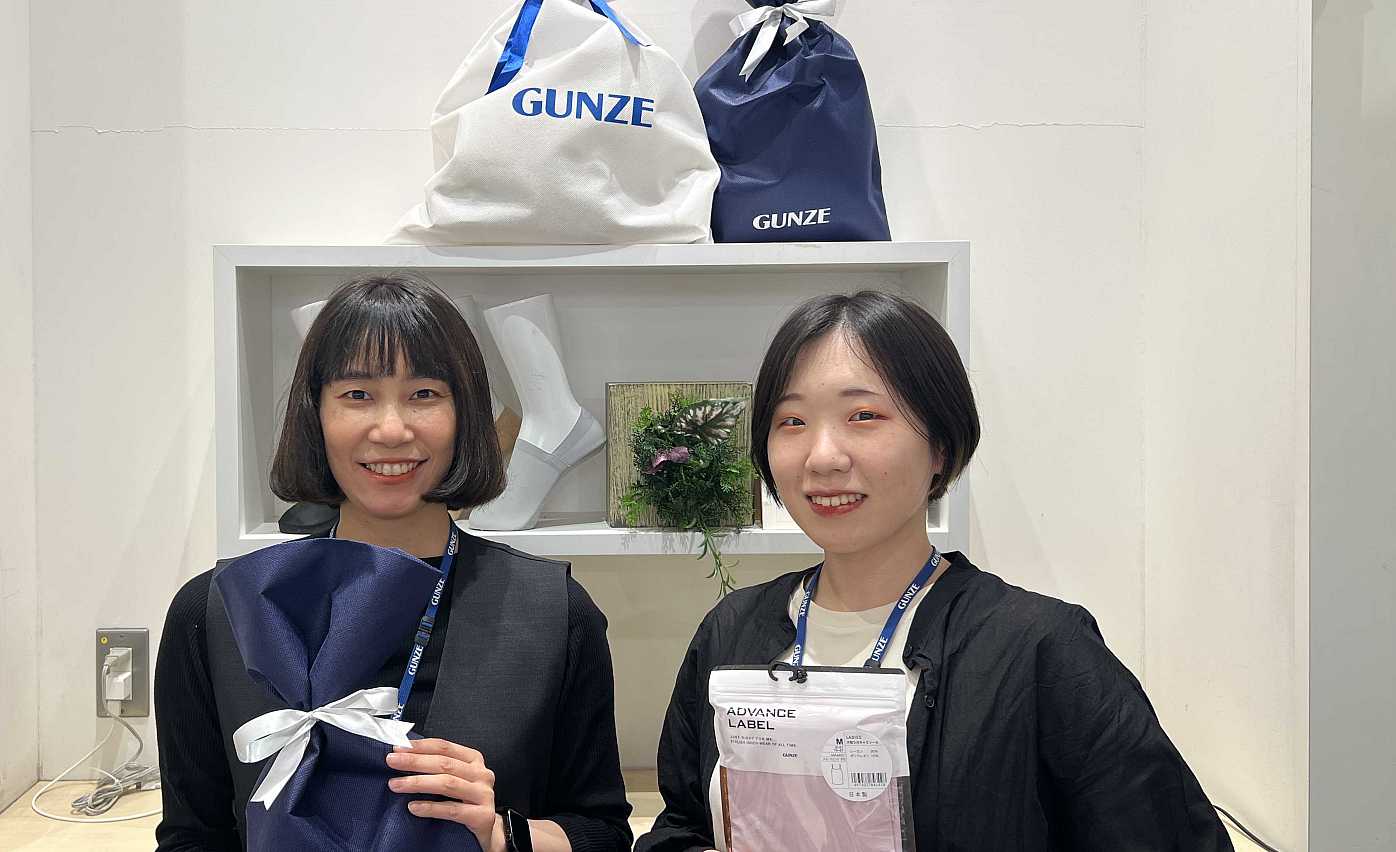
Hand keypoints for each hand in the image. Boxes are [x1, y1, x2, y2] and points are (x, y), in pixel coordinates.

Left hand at [387, 738, 507, 851]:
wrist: (487, 829)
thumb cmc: (466, 801)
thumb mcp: (456, 778)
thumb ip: (437, 767)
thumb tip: (404, 756)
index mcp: (474, 760)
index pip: (445, 747)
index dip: (420, 746)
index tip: (398, 747)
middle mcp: (482, 774)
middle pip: (444, 763)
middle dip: (415, 761)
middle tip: (392, 761)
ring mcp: (484, 795)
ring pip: (448, 784)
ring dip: (418, 782)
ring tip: (396, 784)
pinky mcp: (482, 816)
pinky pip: (452, 810)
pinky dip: (431, 808)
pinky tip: (413, 807)